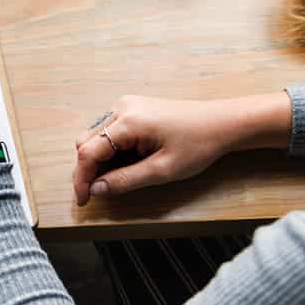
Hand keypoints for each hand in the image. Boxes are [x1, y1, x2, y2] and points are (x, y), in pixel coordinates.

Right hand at [73, 92, 292, 205]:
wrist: (223, 122)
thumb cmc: (198, 145)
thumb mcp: (162, 170)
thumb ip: (125, 180)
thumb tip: (96, 189)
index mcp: (128, 122)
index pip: (88, 152)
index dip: (81, 178)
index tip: (84, 200)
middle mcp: (122, 108)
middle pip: (86, 142)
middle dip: (87, 170)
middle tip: (98, 193)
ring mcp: (126, 105)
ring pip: (95, 136)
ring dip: (98, 159)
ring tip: (114, 178)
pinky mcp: (133, 107)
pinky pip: (109, 130)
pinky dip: (109, 149)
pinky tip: (124, 162)